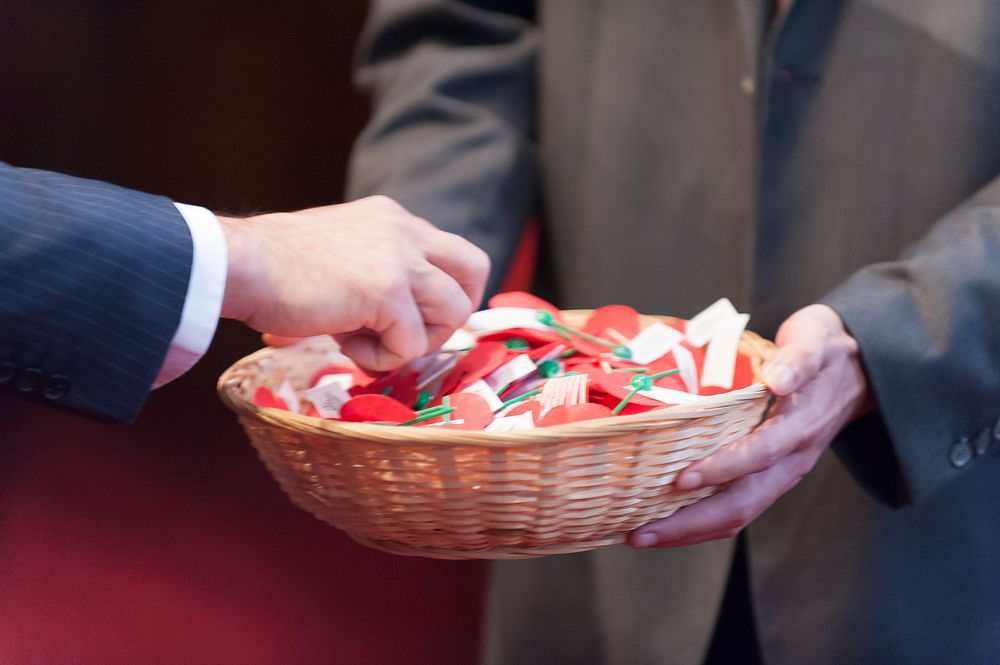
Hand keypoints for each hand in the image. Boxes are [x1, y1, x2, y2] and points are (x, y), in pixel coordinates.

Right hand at [218, 195, 488, 370]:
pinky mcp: (387, 291)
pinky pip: (411, 344)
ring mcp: (400, 259)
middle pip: (476, 269)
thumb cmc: (274, 269)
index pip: (452, 253)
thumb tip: (393, 327)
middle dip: (453, 313)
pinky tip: (345, 345)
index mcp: (393, 219)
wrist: (239, 265)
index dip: (441, 293)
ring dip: (416, 341)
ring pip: (455, 311)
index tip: (407, 316)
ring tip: (368, 342)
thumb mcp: (340, 256)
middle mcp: (405, 230)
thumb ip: (376, 275)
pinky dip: (381, 358)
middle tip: (412, 334)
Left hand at [629, 304, 870, 547]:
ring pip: (738, 515)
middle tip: (641, 530)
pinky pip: (737, 509)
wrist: (856, 371)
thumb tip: (777, 378)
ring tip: (642, 535)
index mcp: (801, 426)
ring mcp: (781, 474)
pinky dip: (699, 523)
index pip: (760, 454)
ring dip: (689, 531)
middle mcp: (791, 460)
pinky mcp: (769, 477)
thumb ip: (797, 359)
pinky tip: (666, 524)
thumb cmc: (824, 351)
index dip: (722, 469)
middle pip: (743, 504)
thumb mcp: (814, 342)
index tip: (681, 479)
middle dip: (690, 522)